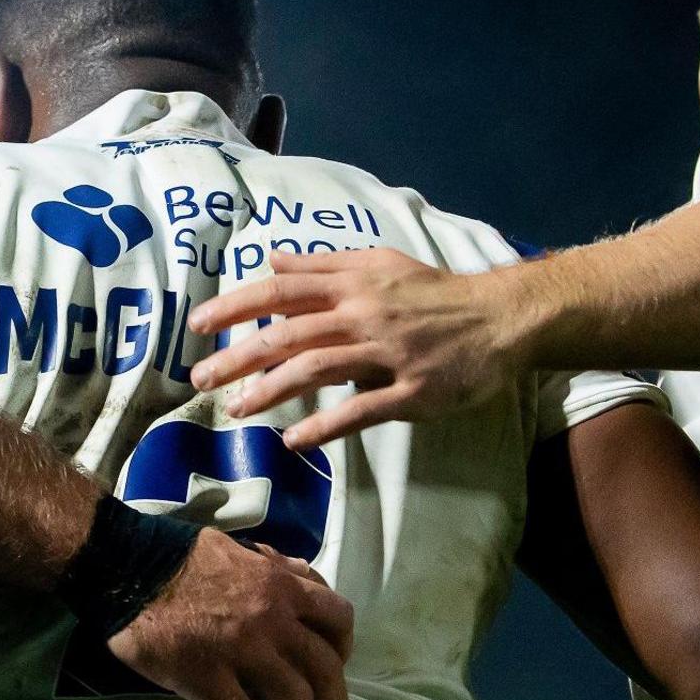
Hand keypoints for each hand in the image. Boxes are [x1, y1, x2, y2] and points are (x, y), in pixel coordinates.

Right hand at [110, 533, 353, 699]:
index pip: (339, 619)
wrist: (127, 569)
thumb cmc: (177, 556)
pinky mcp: (209, 679)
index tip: (331, 666)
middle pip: (326, 673)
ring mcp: (243, 652)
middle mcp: (274, 620)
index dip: (342, 649)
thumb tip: (298, 573)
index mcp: (281, 586)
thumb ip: (272, 564)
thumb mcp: (236, 548)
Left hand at [187, 249, 531, 448]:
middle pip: (290, 333)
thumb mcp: (380, 263)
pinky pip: (363, 410)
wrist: (501, 318)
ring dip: (271, 390)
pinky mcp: (413, 391)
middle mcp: (365, 315)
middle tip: (199, 378)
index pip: (282, 290)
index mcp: (354, 284)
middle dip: (238, 355)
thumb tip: (272, 258)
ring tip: (237, 410)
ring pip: (318, 369)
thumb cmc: (435, 293)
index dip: (236, 305)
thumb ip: (324, 263)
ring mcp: (389, 354)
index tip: (197, 324)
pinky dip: (326, 425)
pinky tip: (295, 441)